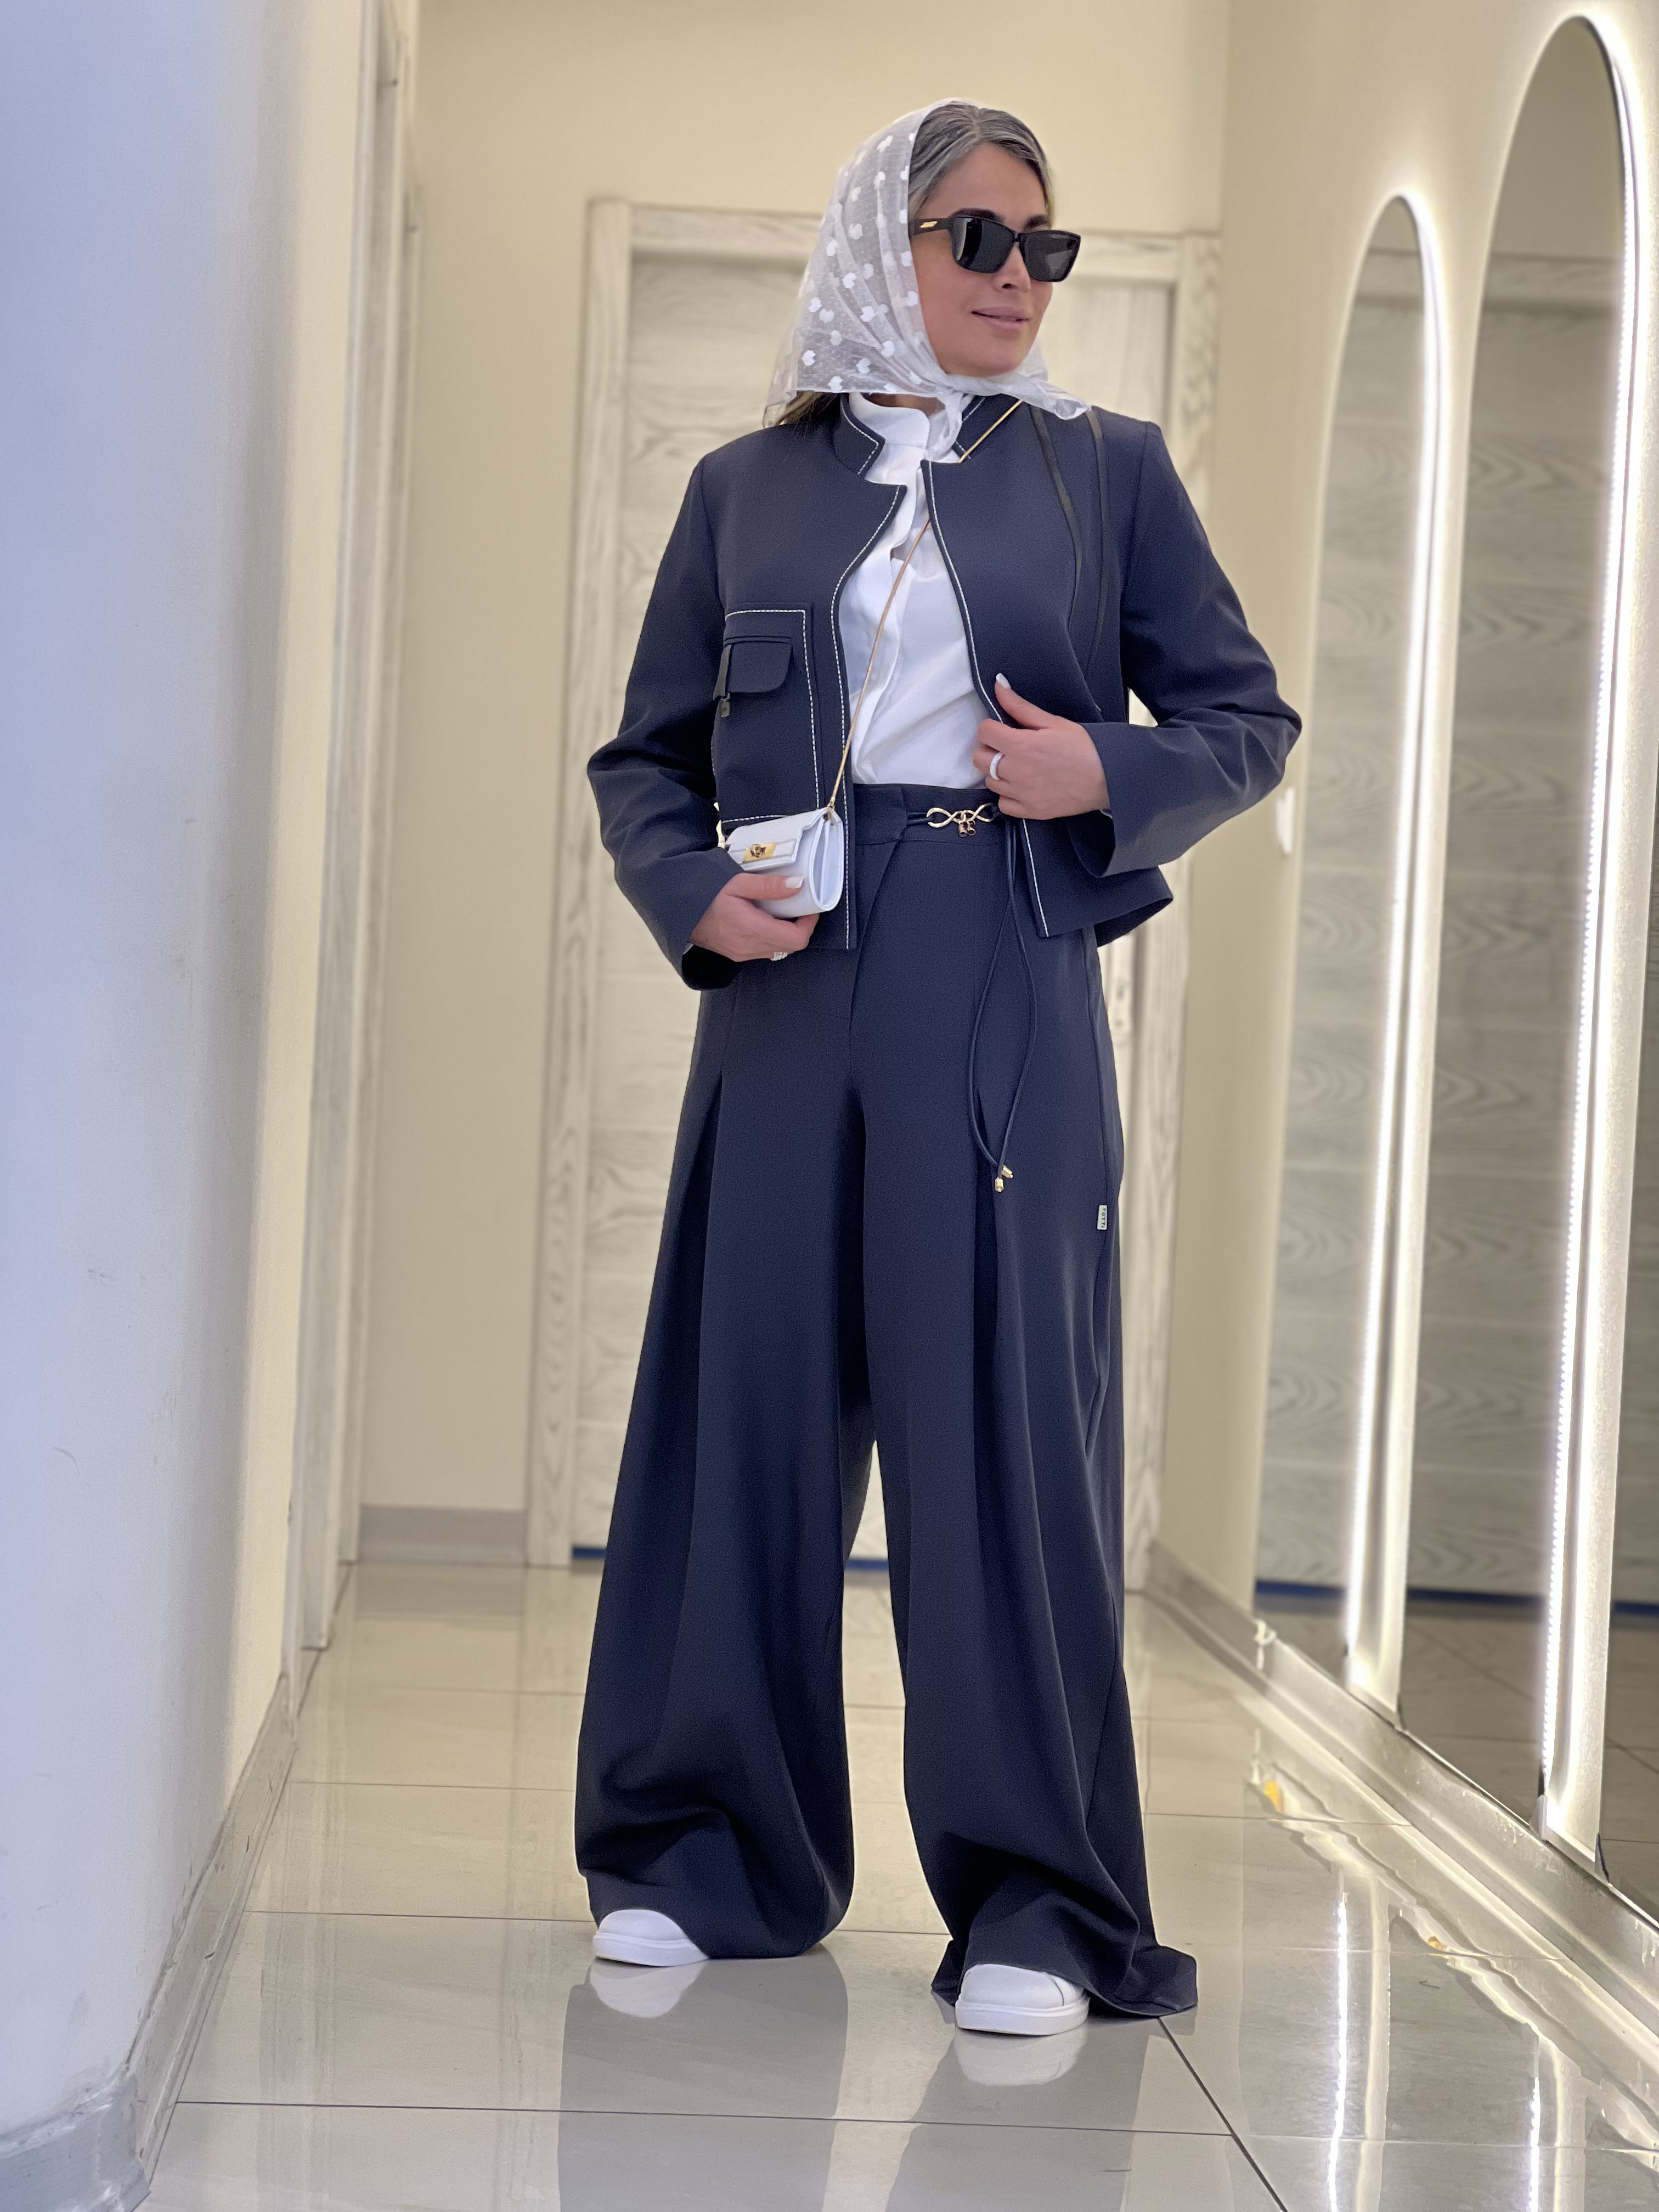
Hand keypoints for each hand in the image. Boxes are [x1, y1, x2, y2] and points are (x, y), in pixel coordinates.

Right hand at [690, 872, 821, 961]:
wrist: (681, 912)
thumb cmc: (707, 895)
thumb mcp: (738, 883)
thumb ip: (769, 886)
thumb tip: (797, 885)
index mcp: (753, 930)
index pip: (797, 939)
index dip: (809, 924)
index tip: (810, 907)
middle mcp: (751, 948)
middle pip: (791, 946)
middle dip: (800, 927)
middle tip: (799, 907)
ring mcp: (744, 954)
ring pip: (779, 950)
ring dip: (787, 933)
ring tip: (783, 911)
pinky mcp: (738, 955)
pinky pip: (765, 950)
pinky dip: (773, 937)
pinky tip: (767, 920)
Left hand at [971, 674, 1109, 817]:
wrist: (1108, 777)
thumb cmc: (1085, 748)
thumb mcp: (1053, 722)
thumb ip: (1020, 706)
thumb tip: (998, 686)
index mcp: (1021, 745)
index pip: (984, 732)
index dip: (991, 727)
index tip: (1001, 729)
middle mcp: (1016, 771)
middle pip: (979, 758)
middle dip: (990, 749)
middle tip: (1008, 747)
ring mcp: (1022, 793)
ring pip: (990, 781)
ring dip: (998, 772)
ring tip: (1018, 766)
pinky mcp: (1030, 811)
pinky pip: (1003, 804)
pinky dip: (1007, 795)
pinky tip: (1021, 786)